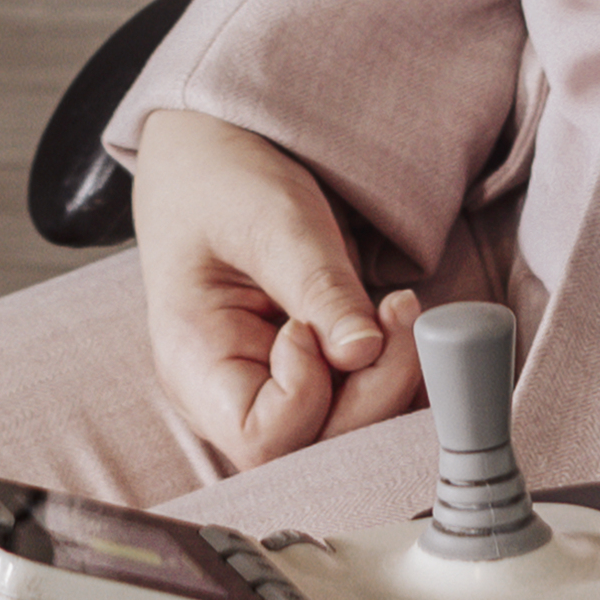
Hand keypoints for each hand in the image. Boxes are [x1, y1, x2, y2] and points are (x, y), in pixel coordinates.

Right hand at [129, 111, 421, 473]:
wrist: (215, 155)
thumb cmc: (223, 181)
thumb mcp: (273, 219)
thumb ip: (318, 288)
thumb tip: (366, 352)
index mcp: (194, 365)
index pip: (262, 436)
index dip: (308, 396)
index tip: (311, 325)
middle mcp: (231, 394)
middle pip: (314, 444)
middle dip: (373, 388)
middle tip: (398, 312)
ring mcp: (272, 389)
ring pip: (346, 430)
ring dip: (392, 379)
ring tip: (401, 309)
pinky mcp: (311, 373)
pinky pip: (358, 401)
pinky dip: (396, 373)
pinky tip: (404, 326)